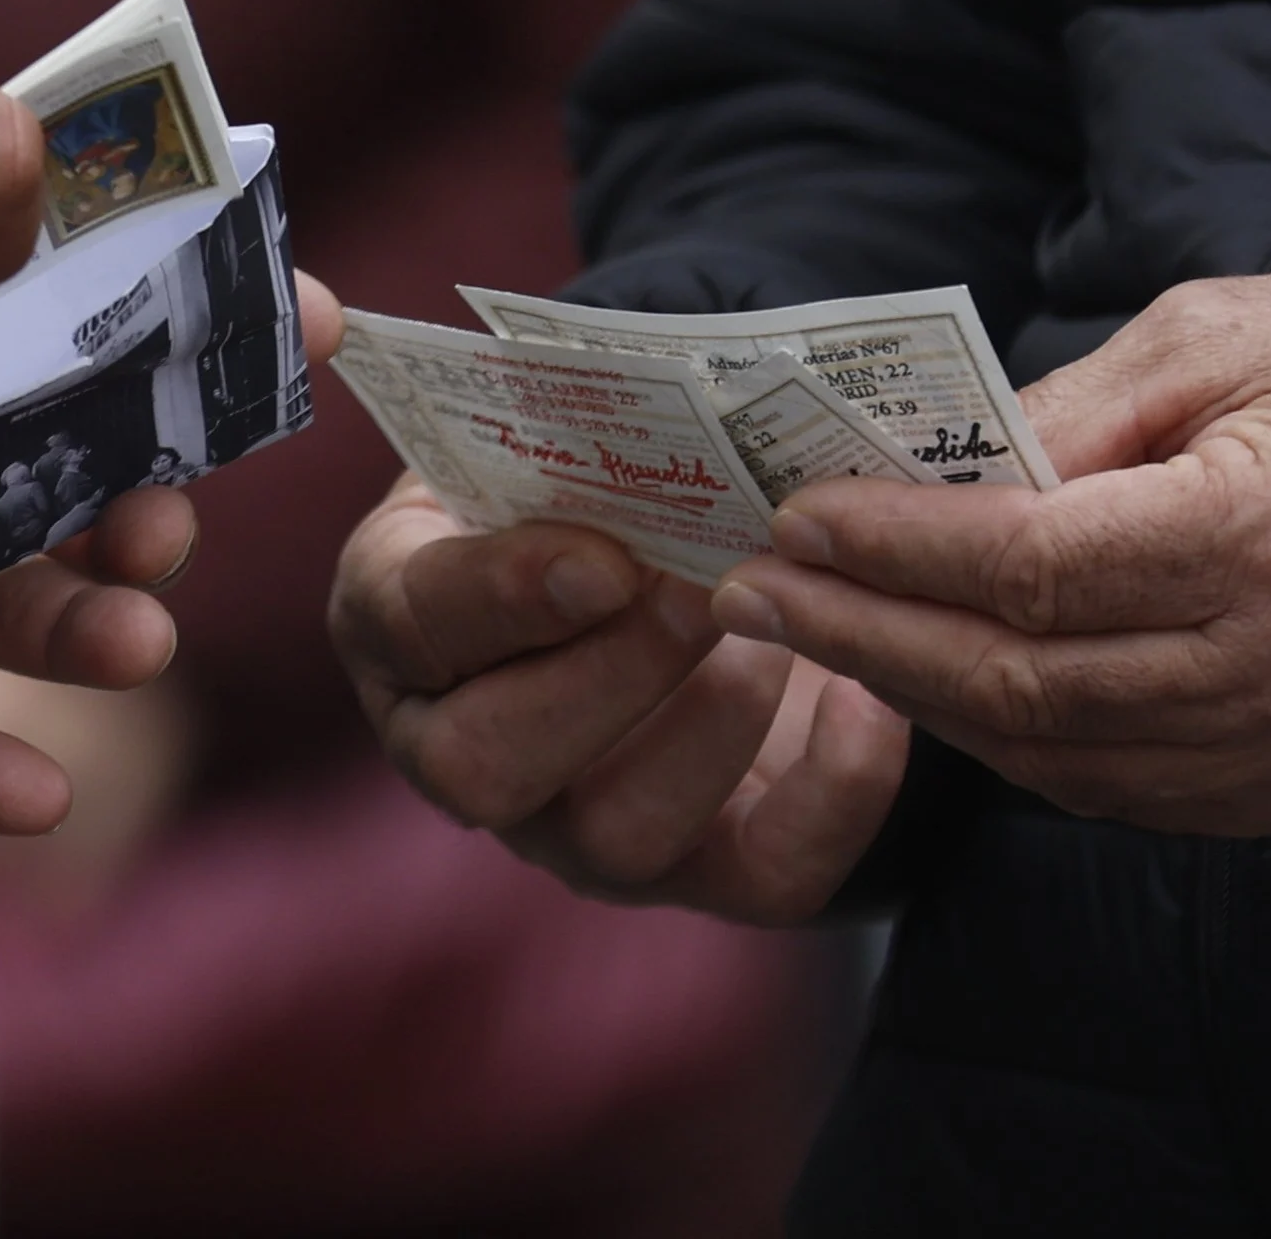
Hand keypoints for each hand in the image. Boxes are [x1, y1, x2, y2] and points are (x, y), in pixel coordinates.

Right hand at [329, 478, 907, 921]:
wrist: (676, 551)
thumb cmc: (591, 482)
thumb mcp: (546, 439)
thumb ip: (556, 427)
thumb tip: (642, 395)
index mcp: (405, 624)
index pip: (414, 627)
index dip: (501, 596)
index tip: (602, 558)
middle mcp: (469, 750)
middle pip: (487, 769)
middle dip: (606, 678)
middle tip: (699, 590)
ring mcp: (579, 829)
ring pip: (619, 838)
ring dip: (709, 726)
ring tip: (775, 633)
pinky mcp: (706, 867)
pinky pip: (765, 876)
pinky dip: (832, 796)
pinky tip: (866, 700)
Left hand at [711, 270, 1270, 835]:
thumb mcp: (1223, 331)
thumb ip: (1068, 412)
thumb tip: (926, 474)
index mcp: (1265, 534)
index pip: (1028, 568)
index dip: (895, 550)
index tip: (793, 517)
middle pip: (1018, 683)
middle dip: (864, 635)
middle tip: (754, 590)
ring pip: (1052, 755)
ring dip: (920, 696)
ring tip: (821, 631)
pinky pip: (1115, 789)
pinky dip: (1013, 740)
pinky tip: (942, 682)